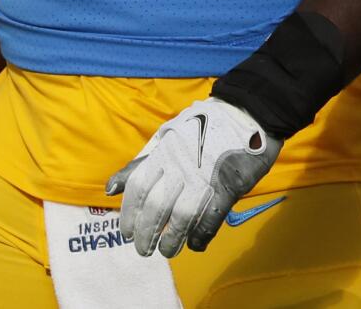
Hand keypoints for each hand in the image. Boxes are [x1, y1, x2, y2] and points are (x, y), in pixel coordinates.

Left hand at [106, 97, 280, 257]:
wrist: (249, 111)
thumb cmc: (204, 127)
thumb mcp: (167, 138)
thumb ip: (141, 164)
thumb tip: (111, 188)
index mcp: (164, 152)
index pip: (137, 188)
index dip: (129, 214)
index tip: (126, 233)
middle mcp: (181, 165)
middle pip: (156, 208)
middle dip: (146, 235)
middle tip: (144, 249)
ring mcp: (206, 176)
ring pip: (182, 218)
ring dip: (172, 241)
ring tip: (167, 250)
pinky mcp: (230, 186)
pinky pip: (211, 219)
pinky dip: (200, 237)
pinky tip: (196, 243)